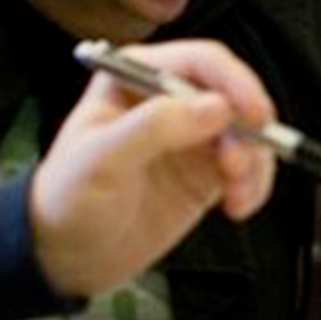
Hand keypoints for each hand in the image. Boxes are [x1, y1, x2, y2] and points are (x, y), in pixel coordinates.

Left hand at [30, 39, 277, 296]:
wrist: (65, 257)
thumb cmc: (67, 199)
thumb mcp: (100, 160)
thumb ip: (154, 127)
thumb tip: (218, 107)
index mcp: (138, 78)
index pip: (200, 62)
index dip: (234, 82)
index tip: (253, 114)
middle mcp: (172, 100)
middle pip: (235, 94)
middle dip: (249, 128)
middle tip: (242, 164)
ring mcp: (194, 135)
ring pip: (249, 131)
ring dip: (255, 161)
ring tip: (237, 196)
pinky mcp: (208, 170)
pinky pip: (250, 166)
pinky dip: (255, 184)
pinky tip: (238, 206)